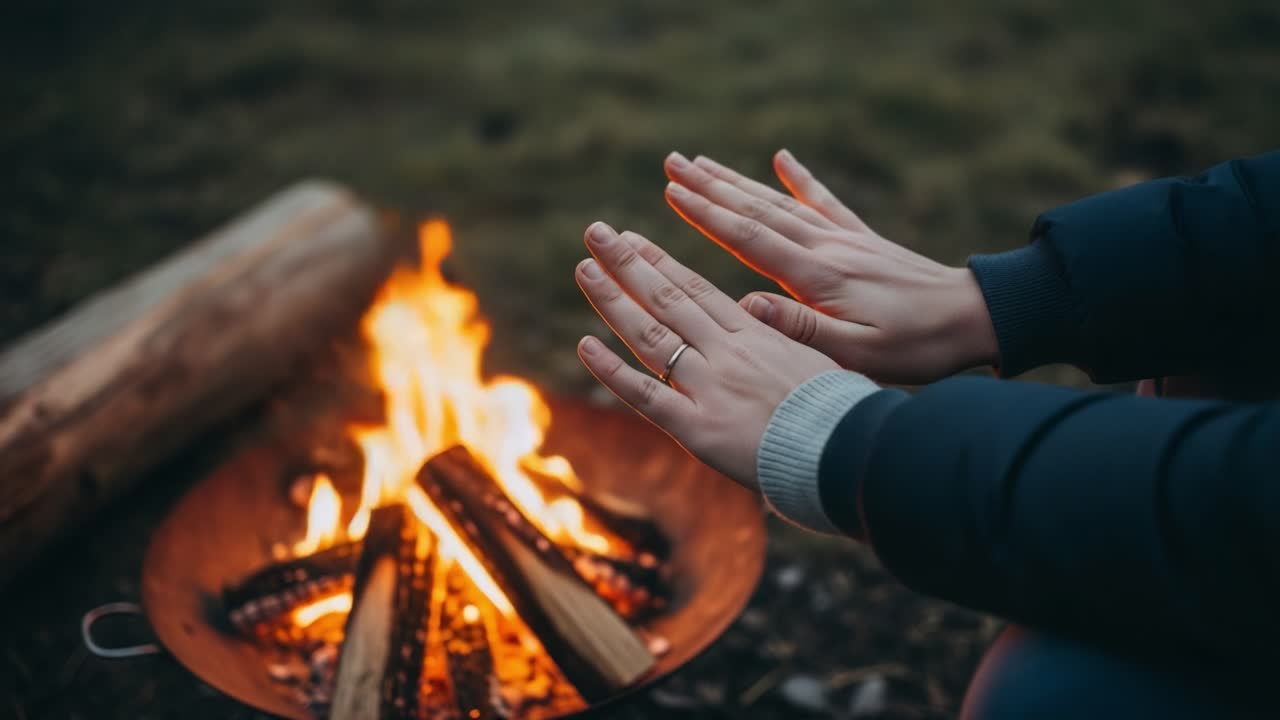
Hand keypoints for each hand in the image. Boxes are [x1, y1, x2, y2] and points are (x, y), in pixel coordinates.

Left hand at [574, 221, 839, 489]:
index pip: (696, 289)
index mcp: (755, 333)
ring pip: (651, 335)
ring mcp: (708, 386)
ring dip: (613, 299)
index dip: (659, 262)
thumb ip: (780, 332)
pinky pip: (645, 394)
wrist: (851, 451)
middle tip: (596, 232)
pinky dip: (612, 369)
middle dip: (627, 263)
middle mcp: (725, 351)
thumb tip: (754, 306)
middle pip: (667, 299)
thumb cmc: (843, 409)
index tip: (631, 239)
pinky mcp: (697, 427)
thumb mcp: (818, 355)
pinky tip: (585, 344)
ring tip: (584, 267)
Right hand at [662, 150, 998, 384]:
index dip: (707, 215)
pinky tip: (782, 159)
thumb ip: (800, 328)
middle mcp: (826, 247)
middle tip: (671, 163)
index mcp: (817, 276)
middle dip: (709, 187)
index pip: (749, 238)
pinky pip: (824, 202)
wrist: (973, 318)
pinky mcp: (862, 240)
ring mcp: (844, 239)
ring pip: (779, 202)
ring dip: (737, 181)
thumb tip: (745, 306)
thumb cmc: (915, 346)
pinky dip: (800, 179)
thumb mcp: (855, 352)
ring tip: (701, 161)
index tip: (671, 192)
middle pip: (756, 210)